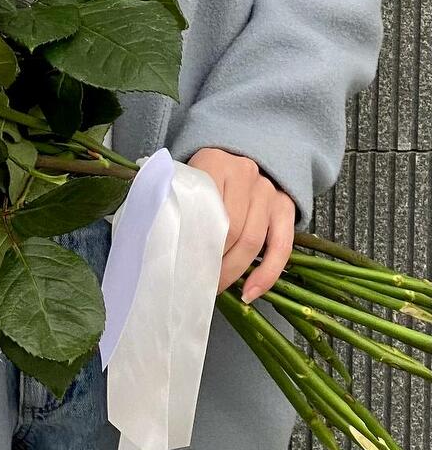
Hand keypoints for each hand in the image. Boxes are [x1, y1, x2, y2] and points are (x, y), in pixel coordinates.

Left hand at [186, 148, 294, 301]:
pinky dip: (267, 274)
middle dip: (215, 263)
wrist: (232, 157)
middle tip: (197, 283)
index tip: (184, 267)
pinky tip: (251, 293)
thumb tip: (165, 244)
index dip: (197, 244)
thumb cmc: (199, 178)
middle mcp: (246, 173)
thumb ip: (176, 202)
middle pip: (232, 229)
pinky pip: (282, 247)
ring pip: (254, 241)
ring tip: (215, 287)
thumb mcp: (184, 181)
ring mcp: (268, 190)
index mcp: (215, 162)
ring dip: (234, 271)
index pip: (208, 210)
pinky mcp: (285, 206)